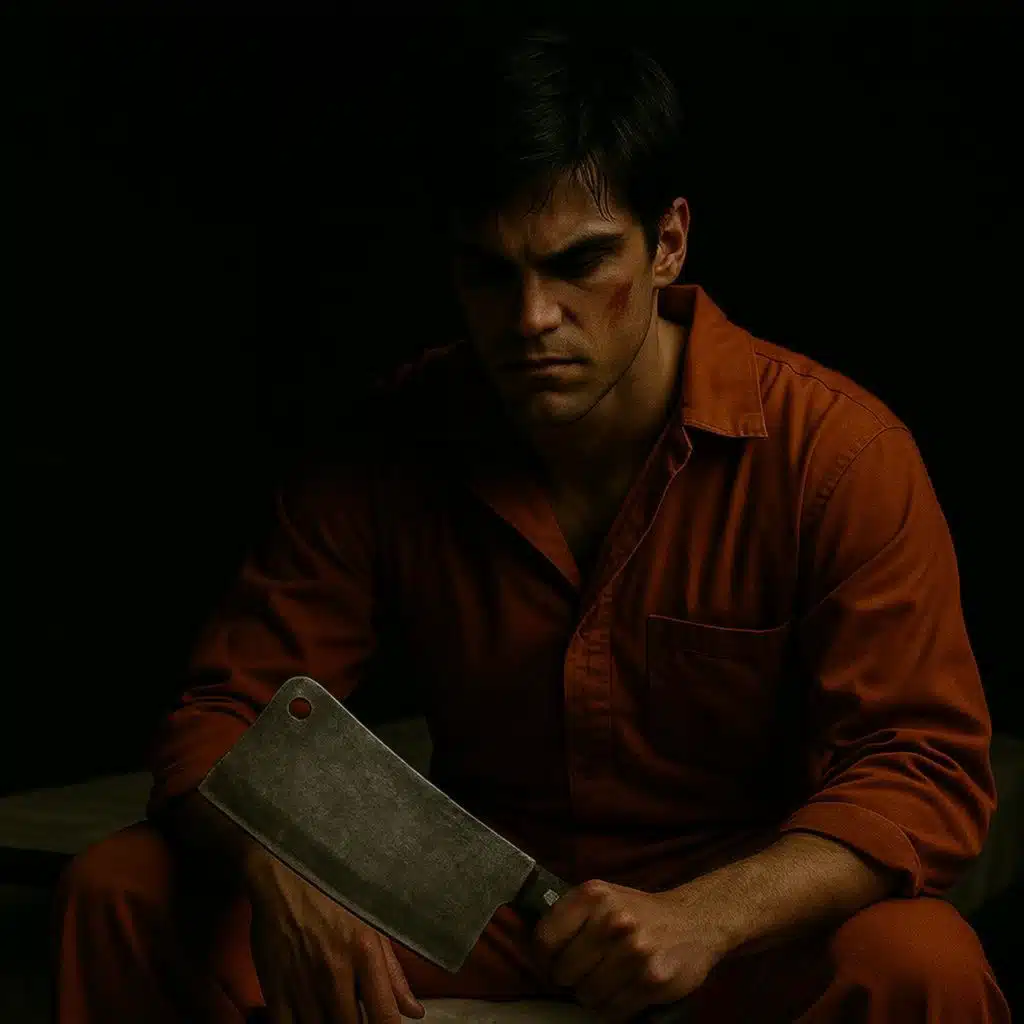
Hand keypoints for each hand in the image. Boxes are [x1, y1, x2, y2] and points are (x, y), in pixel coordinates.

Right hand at [246, 851, 424, 1022]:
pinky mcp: (275, 989)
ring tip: (335, 1017)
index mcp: (364, 954)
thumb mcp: (372, 926)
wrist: (284, 879)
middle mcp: (335, 973)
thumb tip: (414, 1012)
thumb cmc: (333, 897)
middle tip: (357, 1019)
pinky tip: (309, 1020)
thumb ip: (393, 974)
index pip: (385, 1017)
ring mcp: (303, 984)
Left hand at [532, 879, 726, 1022]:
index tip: (551, 961)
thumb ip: (570, 916)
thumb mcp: (603, 897)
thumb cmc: (639, 911)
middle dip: (570, 977)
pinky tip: (623, 990)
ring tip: (605, 980)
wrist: (694, 921)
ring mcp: (634, 952)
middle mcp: (613, 921)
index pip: (545, 938)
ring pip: (587, 995)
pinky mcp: (652, 980)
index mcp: (594, 895)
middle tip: (584, 971)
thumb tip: (535, 950)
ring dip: (592, 994)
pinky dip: (612, 1007)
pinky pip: (612, 1011)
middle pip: (564, 972)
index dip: (543, 957)